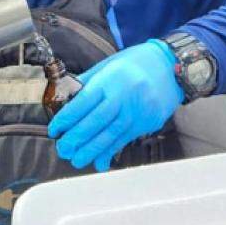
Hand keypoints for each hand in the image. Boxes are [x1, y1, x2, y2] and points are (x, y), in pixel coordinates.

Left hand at [47, 40, 183, 172]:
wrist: (170, 66)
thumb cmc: (135, 63)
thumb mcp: (109, 65)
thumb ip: (88, 83)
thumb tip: (66, 100)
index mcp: (111, 78)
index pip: (84, 101)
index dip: (68, 118)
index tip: (55, 130)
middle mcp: (125, 95)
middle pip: (97, 121)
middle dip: (77, 138)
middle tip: (63, 149)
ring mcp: (138, 110)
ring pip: (111, 134)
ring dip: (92, 150)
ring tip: (76, 159)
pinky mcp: (147, 122)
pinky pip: (125, 139)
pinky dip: (111, 151)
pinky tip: (99, 160)